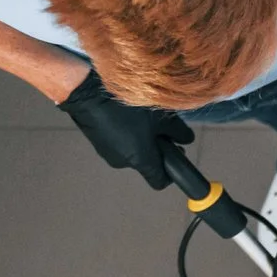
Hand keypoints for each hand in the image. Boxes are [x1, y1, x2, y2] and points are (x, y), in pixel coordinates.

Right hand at [59, 68, 191, 188]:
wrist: (88, 94)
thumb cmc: (127, 107)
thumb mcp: (160, 117)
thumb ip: (179, 132)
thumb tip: (188, 140)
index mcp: (140, 160)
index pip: (159, 182)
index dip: (172, 174)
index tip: (176, 157)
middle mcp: (124, 163)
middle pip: (148, 164)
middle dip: (158, 150)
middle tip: (163, 130)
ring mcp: (108, 154)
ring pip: (134, 152)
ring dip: (142, 140)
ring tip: (144, 119)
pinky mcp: (98, 143)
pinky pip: (120, 144)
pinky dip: (128, 136)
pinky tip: (127, 117)